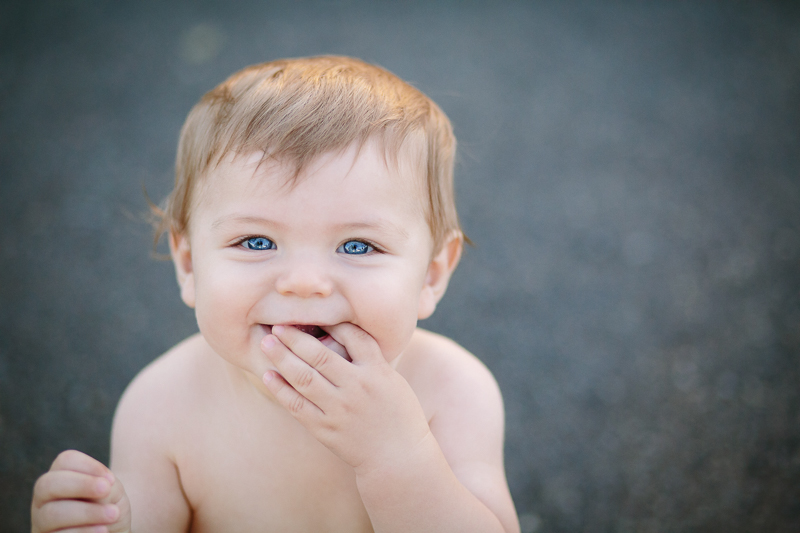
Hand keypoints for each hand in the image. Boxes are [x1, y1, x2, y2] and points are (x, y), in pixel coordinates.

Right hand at [31, 450, 130, 532]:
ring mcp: (40, 523)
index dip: (88, 466)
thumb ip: (103, 486)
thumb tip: (99, 487)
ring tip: (113, 514)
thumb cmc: (109, 509)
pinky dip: (84, 532)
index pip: (65, 461)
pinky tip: (103, 530)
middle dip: (81, 484)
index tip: (110, 480)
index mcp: (60, 478)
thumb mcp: (111, 493)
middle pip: (48, 484)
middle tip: (106, 490)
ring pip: (52, 513)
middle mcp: (44, 499)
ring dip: (87, 512)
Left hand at [261, 323, 431, 475]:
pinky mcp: (325, 429)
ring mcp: (339, 409)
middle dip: (295, 337)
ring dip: (282, 358)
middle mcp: (356, 388)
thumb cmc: (398, 414)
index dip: (332, 323)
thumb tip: (345, 333)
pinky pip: (297, 405)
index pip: (352, 337)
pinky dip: (281, 389)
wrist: (397, 457)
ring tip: (267, 342)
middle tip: (277, 324)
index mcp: (377, 372)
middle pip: (320, 355)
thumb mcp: (393, 381)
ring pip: (304, 377)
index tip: (315, 314)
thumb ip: (371, 359)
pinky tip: (269, 375)